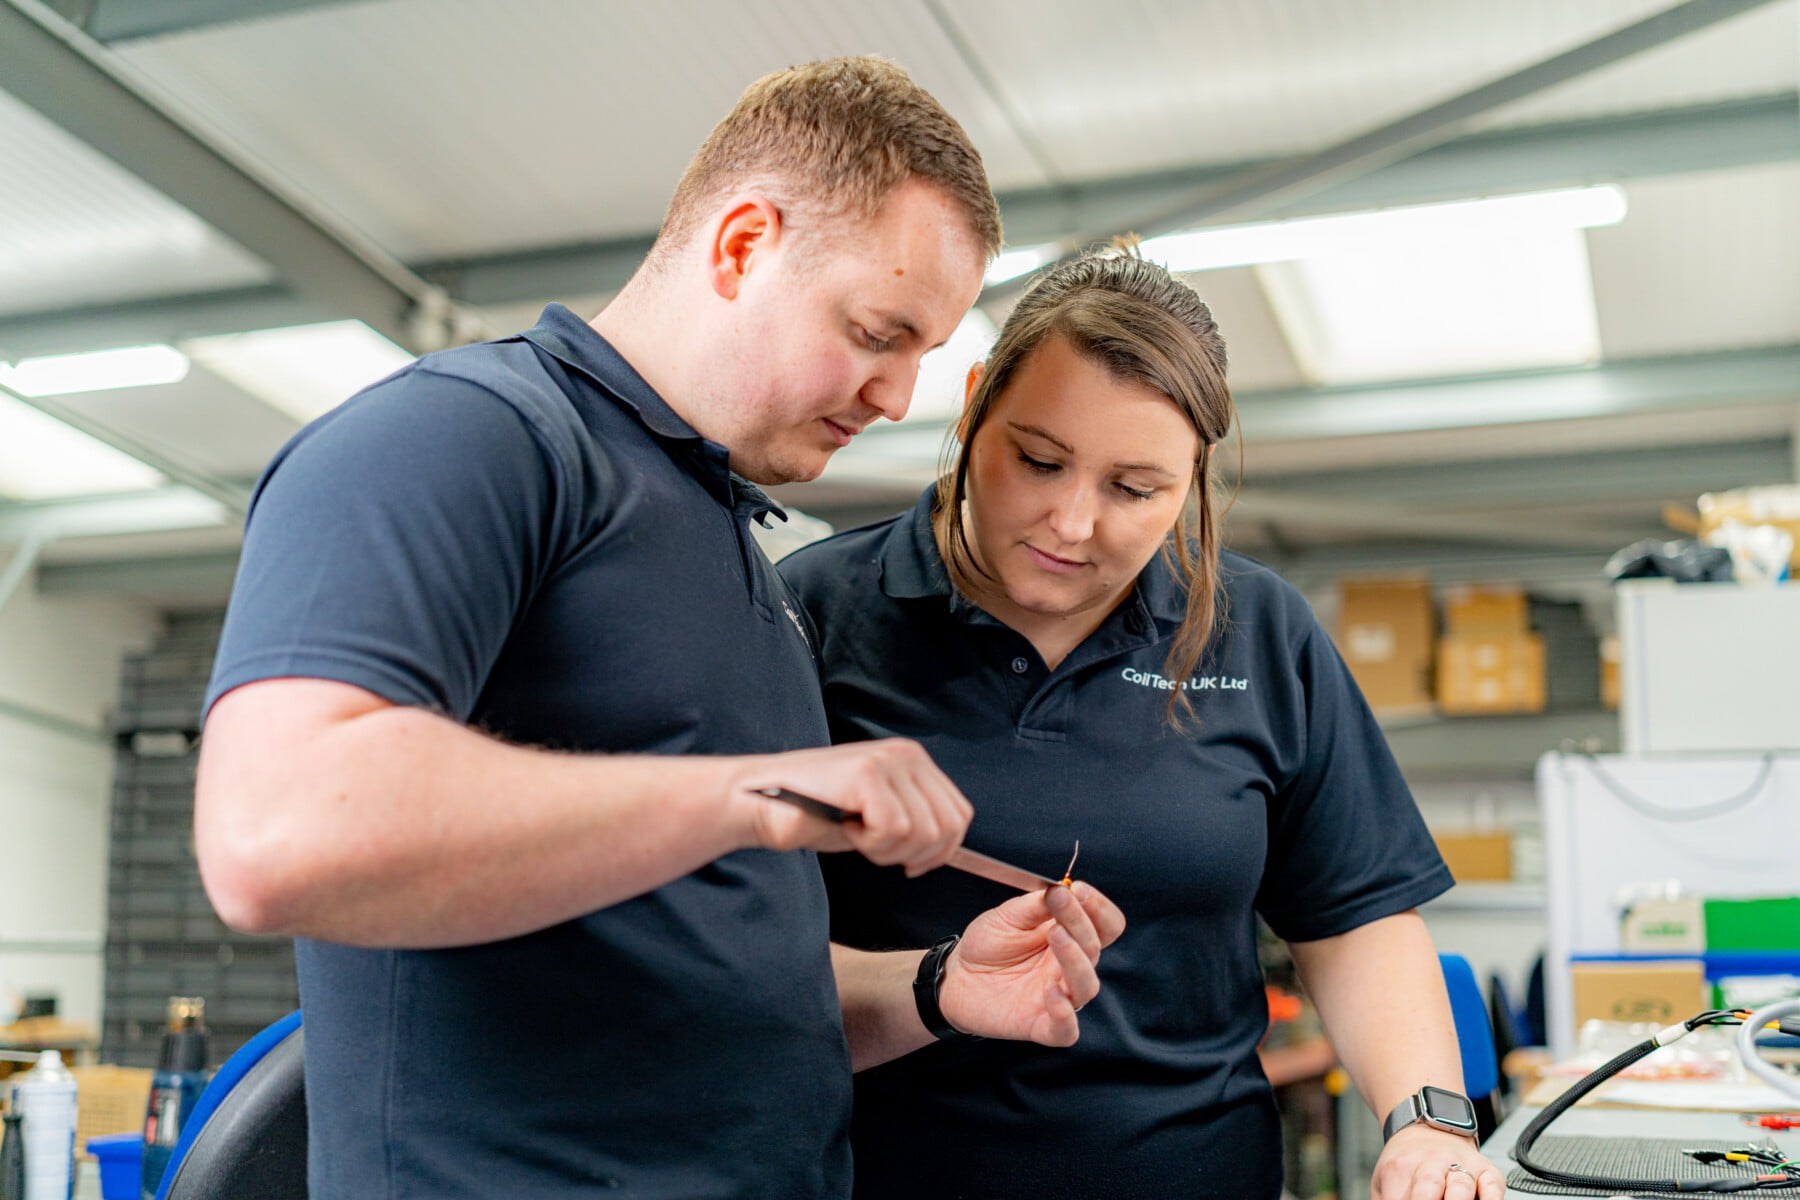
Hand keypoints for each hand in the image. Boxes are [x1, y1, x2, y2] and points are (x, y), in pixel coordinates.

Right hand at [732, 740, 972, 875]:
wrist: (761, 803)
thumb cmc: (816, 813)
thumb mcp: (878, 814)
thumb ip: (914, 820)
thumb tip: (951, 847)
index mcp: (915, 761)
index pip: (960, 815)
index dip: (940, 852)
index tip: (907, 863)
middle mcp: (907, 754)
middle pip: (948, 827)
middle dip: (912, 855)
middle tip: (872, 847)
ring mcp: (888, 760)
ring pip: (923, 832)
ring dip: (886, 849)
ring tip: (854, 833)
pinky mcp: (868, 774)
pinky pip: (894, 830)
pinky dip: (868, 843)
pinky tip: (843, 826)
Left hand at [937, 881, 1125, 1045]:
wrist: (957, 977)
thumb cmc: (988, 944)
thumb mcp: (1008, 915)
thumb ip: (1036, 904)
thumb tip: (1062, 889)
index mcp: (1071, 938)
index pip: (1106, 925)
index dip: (1098, 907)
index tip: (1077, 888)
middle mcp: (1070, 968)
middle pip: (1095, 949)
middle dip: (1080, 923)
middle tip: (1061, 902)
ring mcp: (1060, 998)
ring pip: (1087, 986)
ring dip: (1076, 960)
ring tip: (1056, 936)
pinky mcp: (1041, 1025)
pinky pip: (1066, 1031)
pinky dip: (1064, 1014)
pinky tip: (1051, 992)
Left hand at [1371, 1125, 1501, 1199]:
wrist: (1426, 1128)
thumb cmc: (1405, 1162)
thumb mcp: (1384, 1179)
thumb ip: (1385, 1197)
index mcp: (1400, 1168)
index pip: (1398, 1197)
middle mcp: (1431, 1164)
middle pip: (1428, 1189)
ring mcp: (1461, 1166)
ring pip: (1461, 1186)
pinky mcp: (1486, 1170)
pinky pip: (1493, 1186)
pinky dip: (1492, 1199)